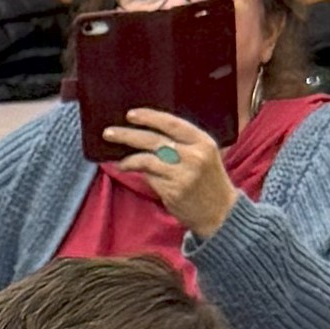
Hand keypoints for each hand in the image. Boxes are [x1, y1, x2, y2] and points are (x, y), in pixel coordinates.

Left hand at [107, 108, 235, 240]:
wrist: (220, 213)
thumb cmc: (209, 182)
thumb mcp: (204, 155)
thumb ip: (183, 144)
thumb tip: (149, 134)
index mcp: (202, 141)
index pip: (172, 123)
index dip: (150, 117)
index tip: (131, 115)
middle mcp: (193, 155)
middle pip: (155, 140)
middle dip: (128, 135)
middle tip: (109, 133)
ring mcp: (183, 174)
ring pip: (148, 159)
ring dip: (128, 158)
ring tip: (117, 158)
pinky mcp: (173, 192)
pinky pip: (149, 177)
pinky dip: (136, 172)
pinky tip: (127, 169)